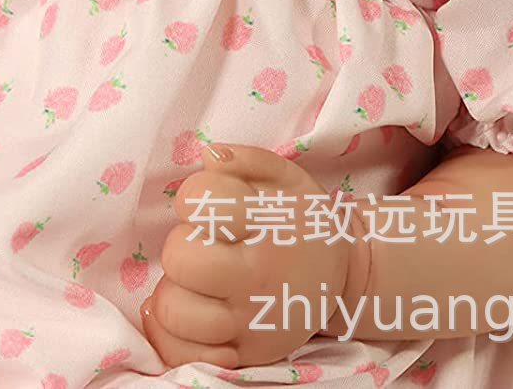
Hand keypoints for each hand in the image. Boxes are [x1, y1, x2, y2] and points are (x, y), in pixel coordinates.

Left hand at [142, 145, 356, 367]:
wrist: (343, 279)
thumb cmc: (304, 222)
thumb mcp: (289, 178)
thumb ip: (248, 160)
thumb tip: (210, 156)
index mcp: (269, 230)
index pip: (201, 201)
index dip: (195, 196)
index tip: (210, 206)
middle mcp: (258, 282)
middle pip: (180, 257)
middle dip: (183, 243)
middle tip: (204, 245)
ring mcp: (249, 324)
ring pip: (173, 309)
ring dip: (174, 289)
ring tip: (196, 280)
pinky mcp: (240, 356)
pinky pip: (180, 353)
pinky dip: (170, 334)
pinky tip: (186, 310)